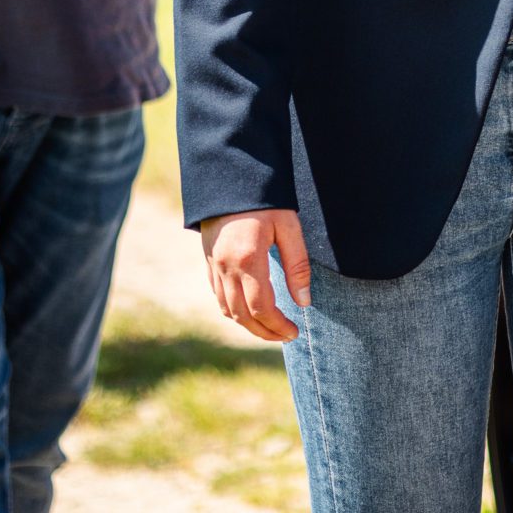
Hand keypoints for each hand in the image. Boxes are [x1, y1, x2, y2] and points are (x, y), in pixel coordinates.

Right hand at [200, 208, 311, 342]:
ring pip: (227, 309)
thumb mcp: (289, 227)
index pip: (261, 308)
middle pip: (242, 315)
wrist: (229, 177)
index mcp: (248, 259)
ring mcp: (213, 266)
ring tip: (271, 328)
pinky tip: (249, 311)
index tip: (294, 332)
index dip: (278, 326)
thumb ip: (297, 265)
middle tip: (286, 336)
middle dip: (265, 332)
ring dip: (248, 325)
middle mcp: (226, 267)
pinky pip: (218, 296)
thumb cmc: (265, 199)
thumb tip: (304, 301)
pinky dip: (233, 310)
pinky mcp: (208, 261)